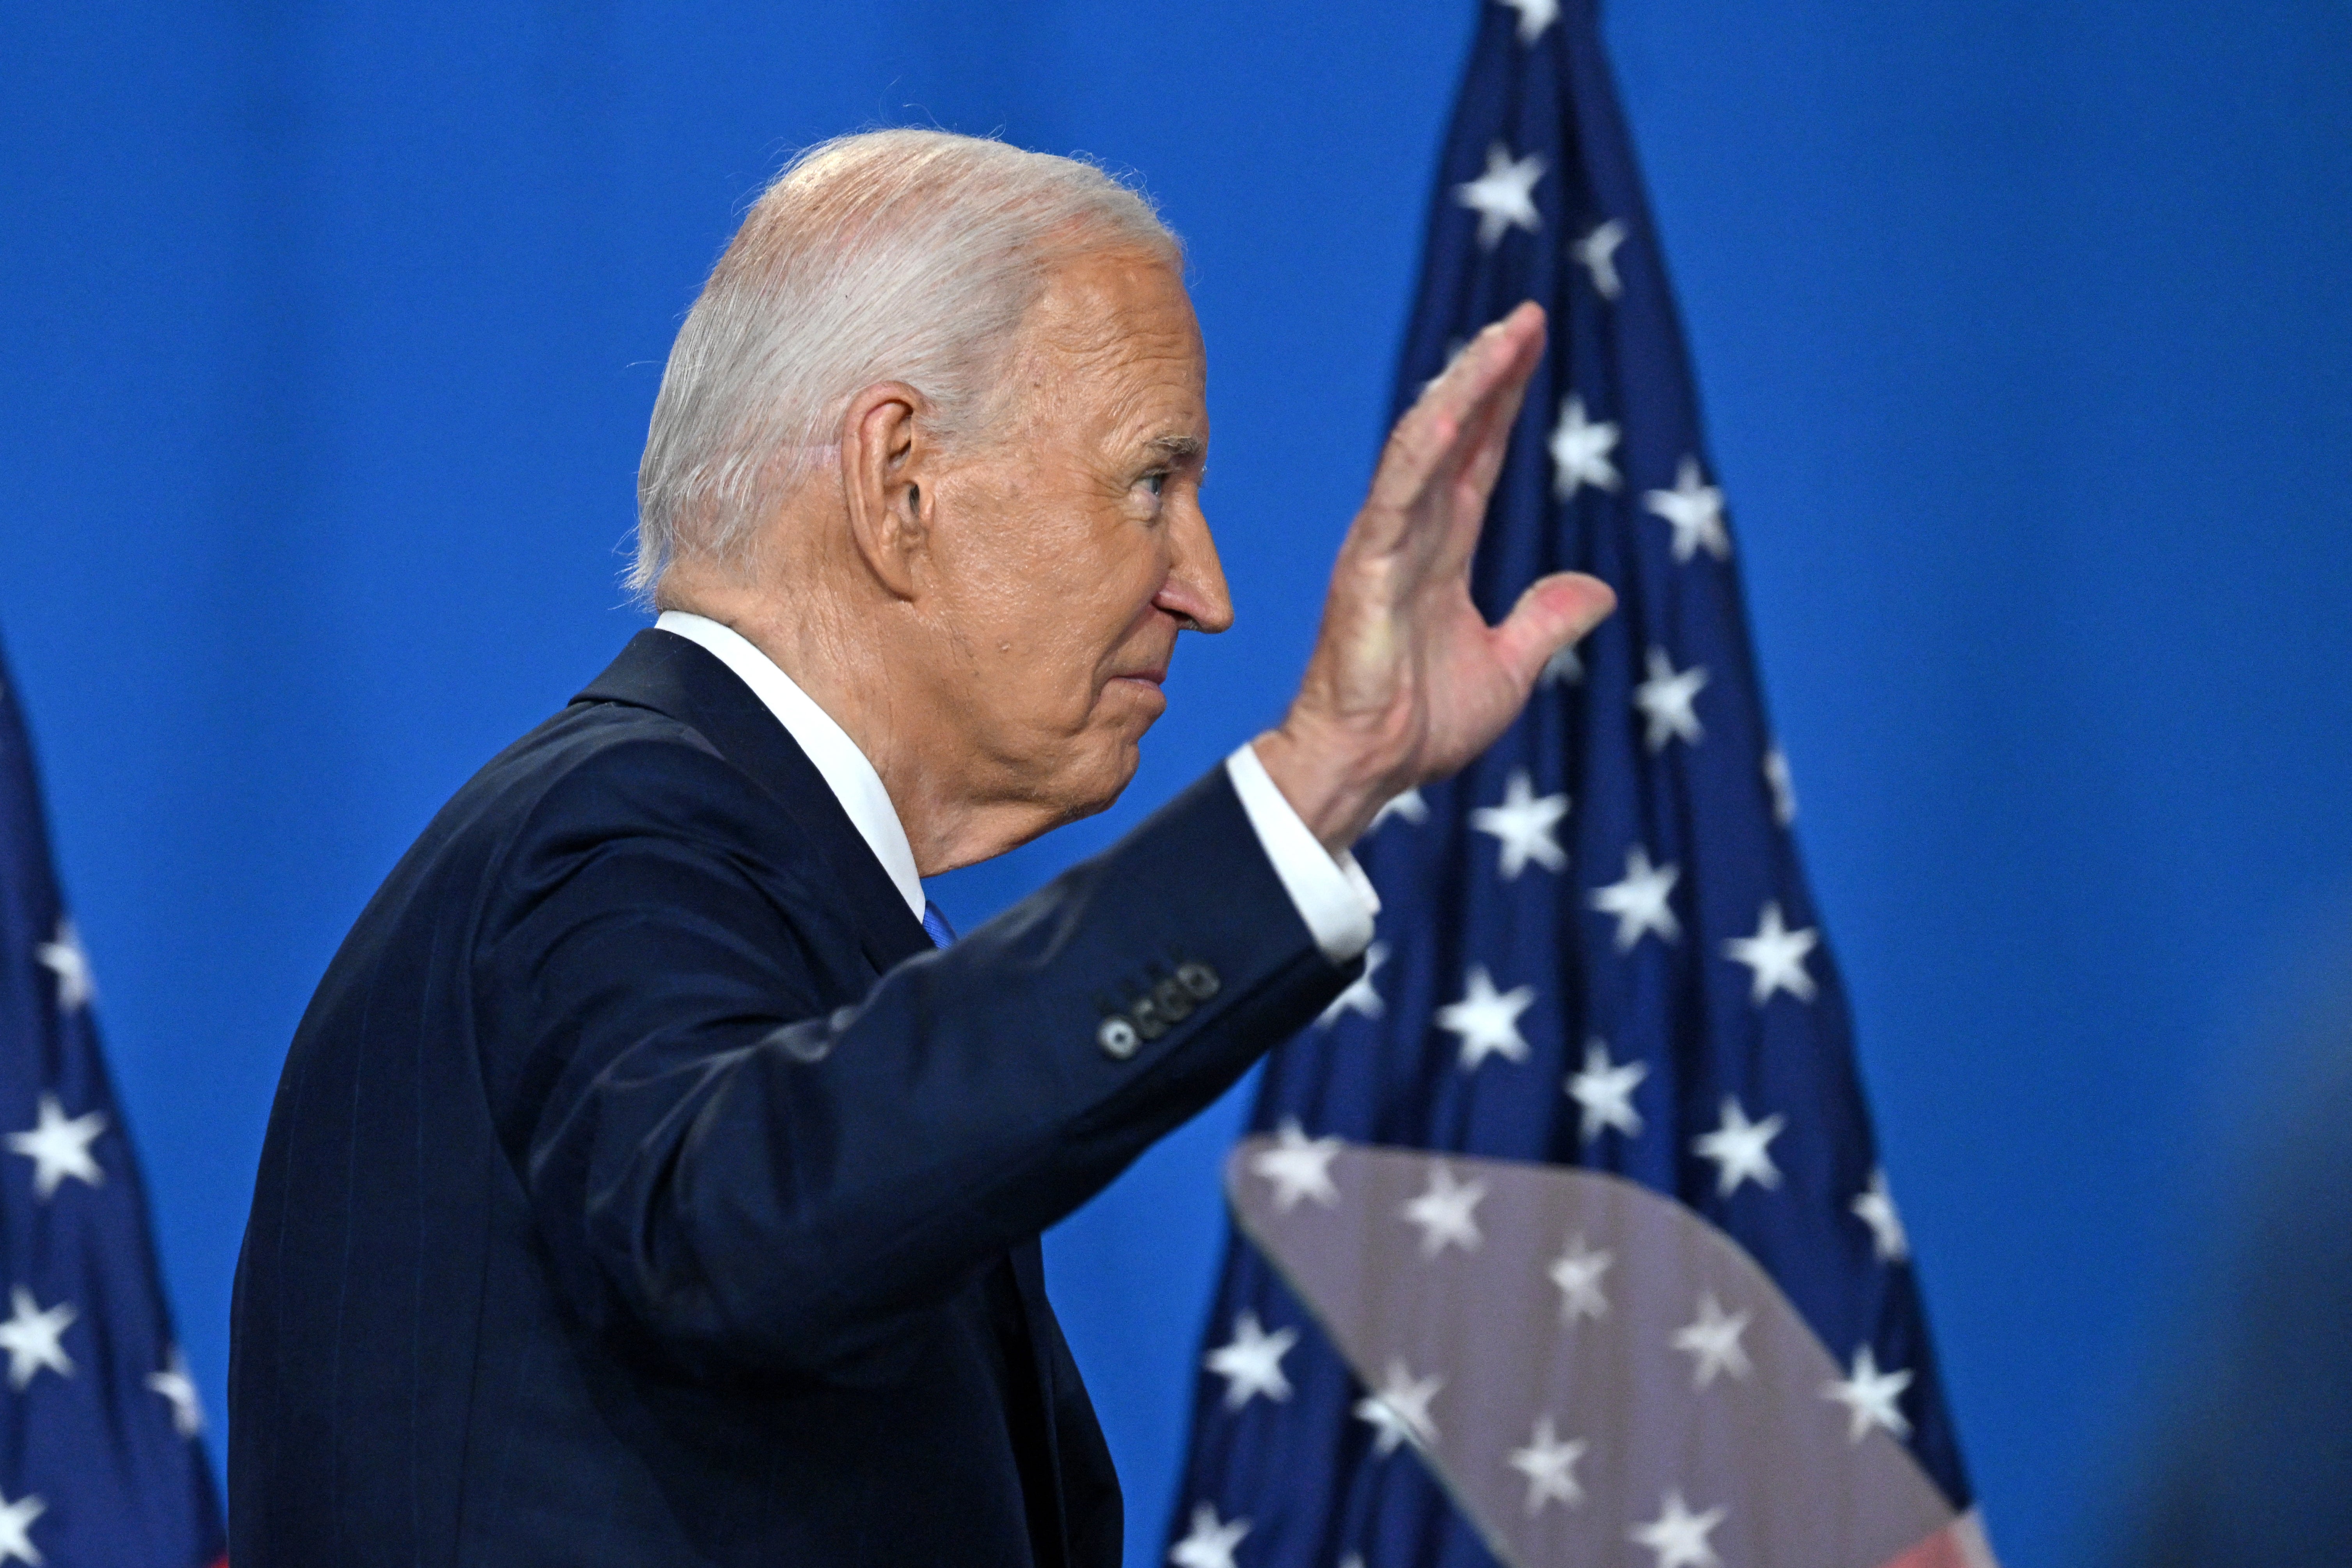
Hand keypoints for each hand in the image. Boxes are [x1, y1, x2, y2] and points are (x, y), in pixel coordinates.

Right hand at [1255, 303, 1615, 851]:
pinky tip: (1450, 413)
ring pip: (1423, 449)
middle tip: (1526, 317)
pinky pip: (1395, 499)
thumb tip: (1599, 589)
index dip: (1504, 399)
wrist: (1372, 768)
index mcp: (1442, 549)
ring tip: (1499, 340)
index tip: (1531, 342)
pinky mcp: (1365, 570)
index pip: (1479, 456)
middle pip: (1455, 434)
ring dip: (1462, 392)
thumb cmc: (1420, 725)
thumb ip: (1546, 621)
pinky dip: (1421, 455)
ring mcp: (1384, 546)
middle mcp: (1411, 534)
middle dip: (1488, 374)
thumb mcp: (1510, 667)